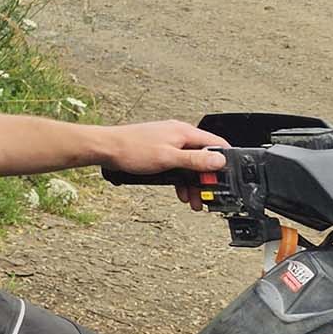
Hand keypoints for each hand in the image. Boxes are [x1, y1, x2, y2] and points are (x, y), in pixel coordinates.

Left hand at [102, 118, 226, 205]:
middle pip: (203, 158)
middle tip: (208, 197)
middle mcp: (179, 135)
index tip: (226, 180)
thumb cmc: (132, 149)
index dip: (225, 162)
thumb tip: (219, 161)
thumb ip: (195, 160)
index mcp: (184, 132)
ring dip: (193, 183)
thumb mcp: (168, 158)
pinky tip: (180, 193)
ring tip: (194, 201)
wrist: (106, 149)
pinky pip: (177, 167)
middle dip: (206, 179)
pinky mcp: (160, 152)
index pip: (216, 144)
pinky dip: (181, 180)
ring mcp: (169, 143)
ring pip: (190, 165)